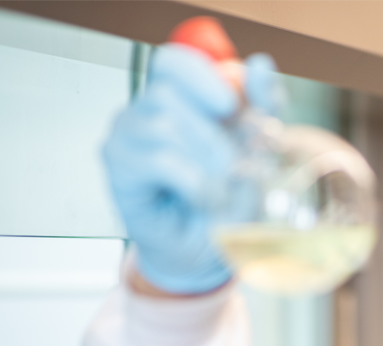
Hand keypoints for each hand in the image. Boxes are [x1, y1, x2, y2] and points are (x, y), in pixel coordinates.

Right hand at [102, 45, 279, 294]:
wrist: (212, 246)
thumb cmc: (230, 195)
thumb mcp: (259, 146)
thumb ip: (263, 103)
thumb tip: (259, 63)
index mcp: (180, 98)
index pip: (174, 61)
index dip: (201, 74)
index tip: (230, 105)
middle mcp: (146, 111)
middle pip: (167, 90)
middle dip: (212, 132)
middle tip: (234, 162)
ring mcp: (127, 137)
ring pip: (162, 123)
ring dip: (204, 158)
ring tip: (221, 185)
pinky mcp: (120, 168)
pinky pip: (159, 159)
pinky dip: (194, 181)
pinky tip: (205, 197)